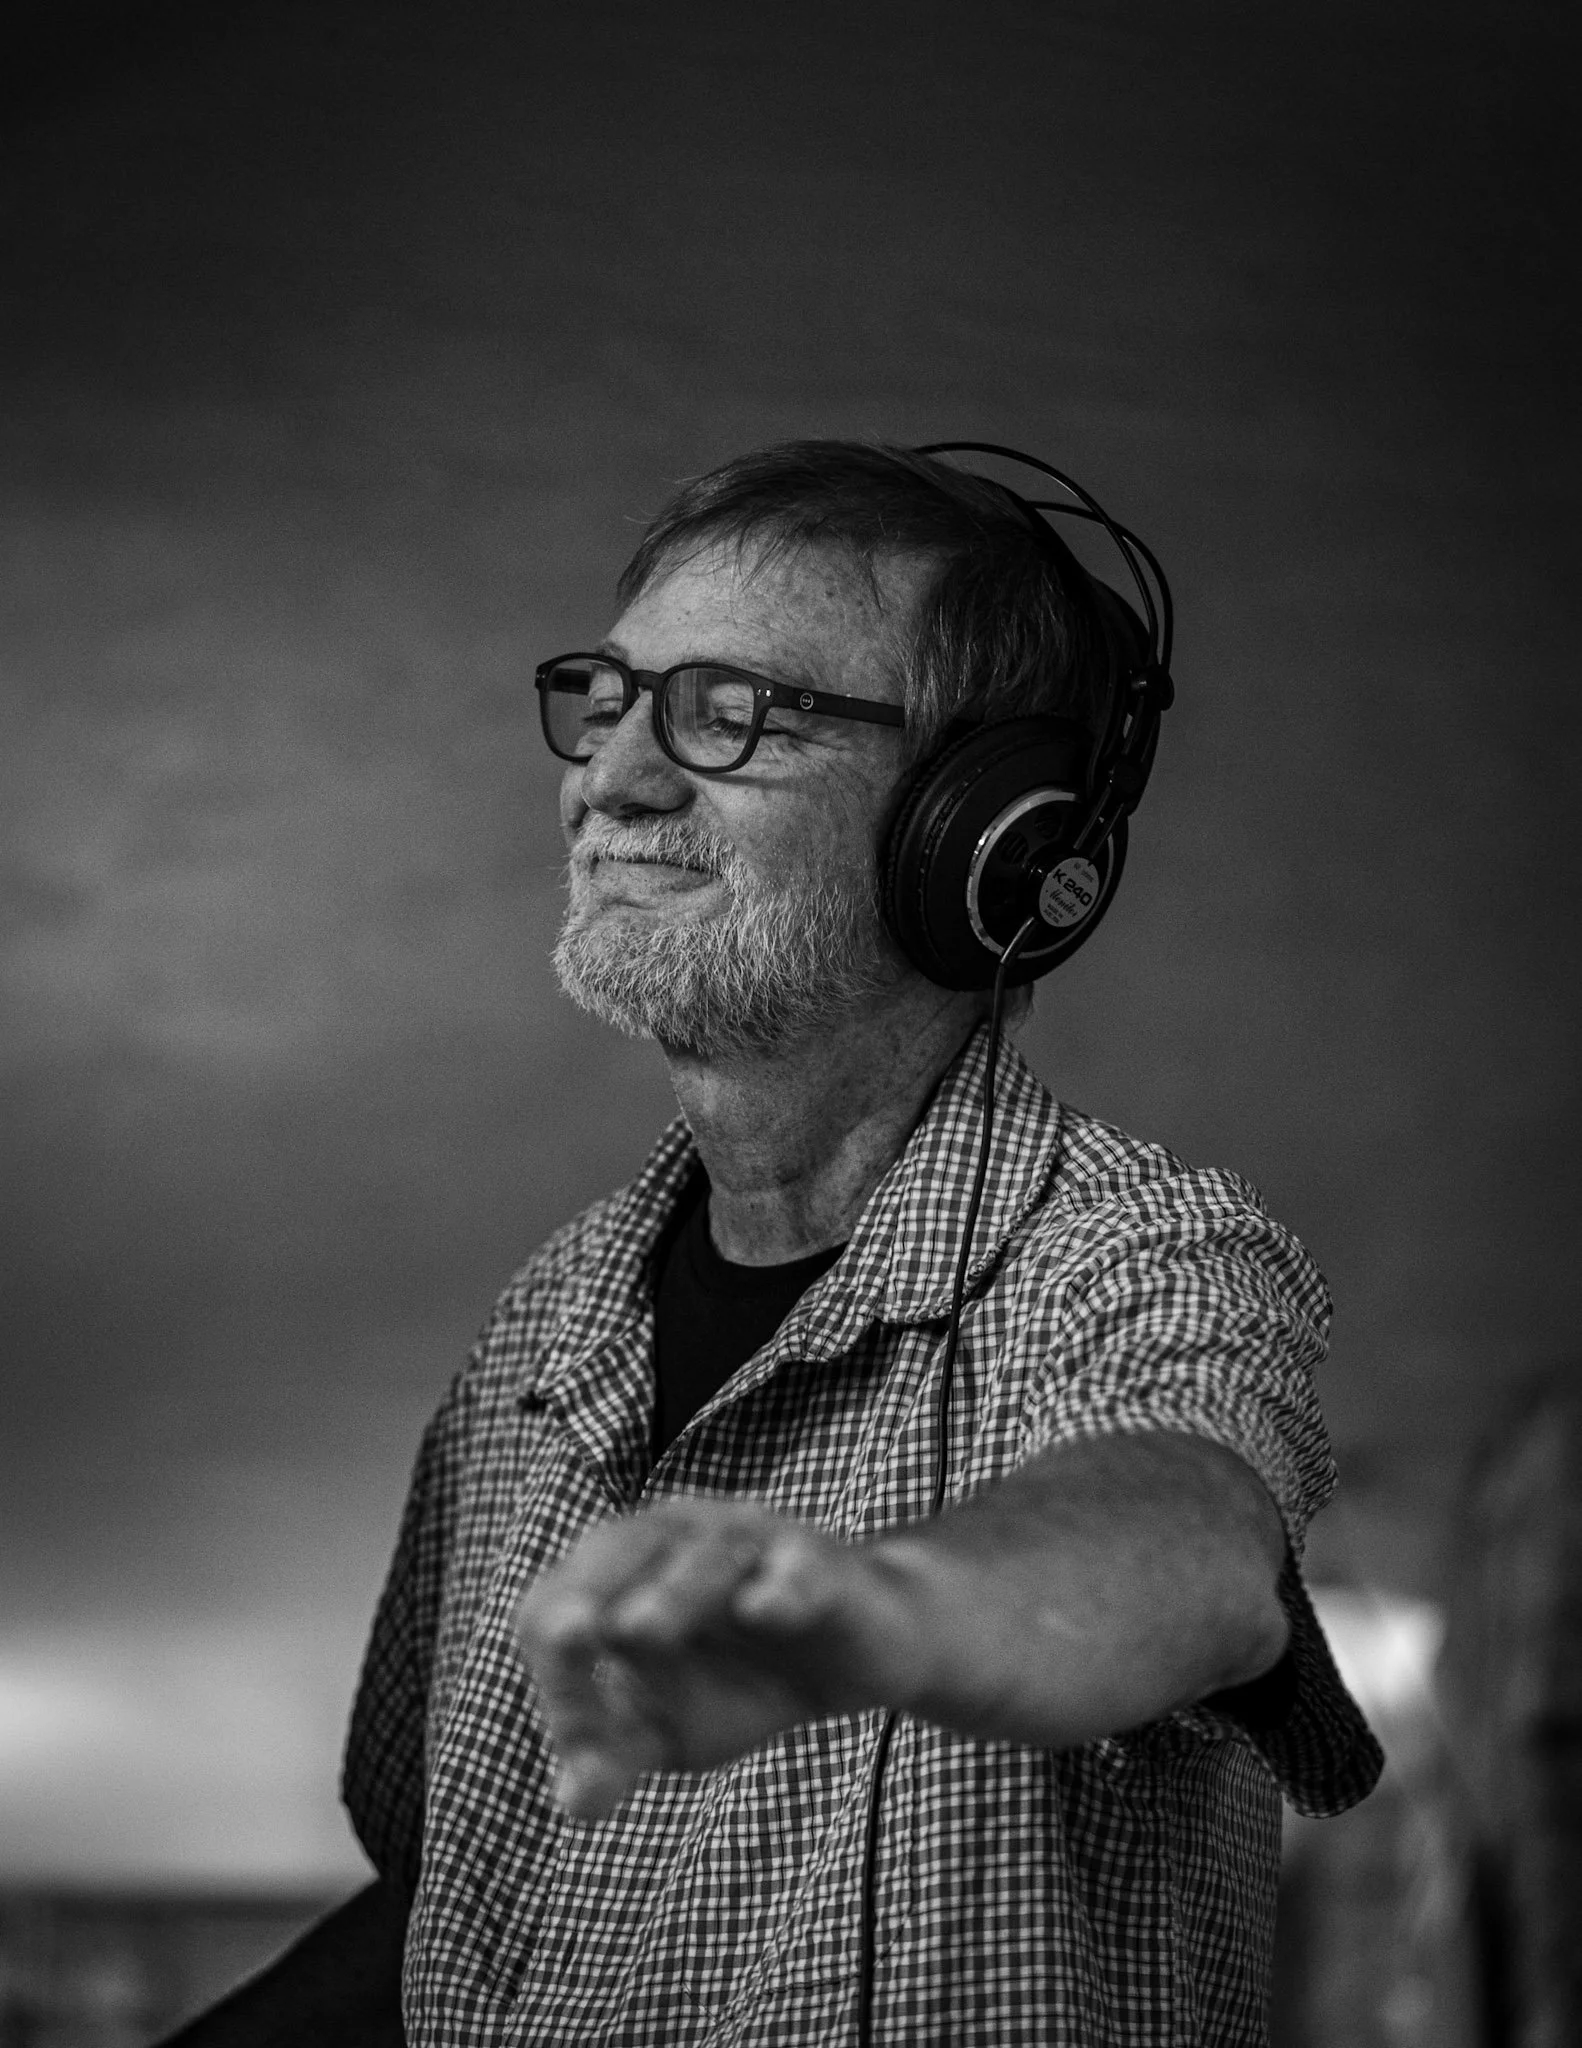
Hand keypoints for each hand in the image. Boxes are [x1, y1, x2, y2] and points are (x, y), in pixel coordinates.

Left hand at [514, 1499, 918, 1817]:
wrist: (860, 1657)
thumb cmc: (744, 1680)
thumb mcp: (670, 1730)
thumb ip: (614, 1758)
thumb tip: (572, 1801)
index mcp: (622, 1575)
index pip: (555, 1602)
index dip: (551, 1666)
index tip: (571, 1741)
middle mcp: (678, 1539)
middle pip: (618, 1551)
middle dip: (591, 1593)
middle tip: (572, 1636)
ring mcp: (754, 1543)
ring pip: (705, 1555)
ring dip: (672, 1590)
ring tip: (638, 1629)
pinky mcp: (822, 1566)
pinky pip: (799, 1570)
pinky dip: (780, 1588)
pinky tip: (761, 1610)